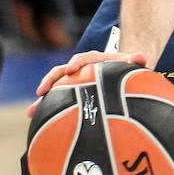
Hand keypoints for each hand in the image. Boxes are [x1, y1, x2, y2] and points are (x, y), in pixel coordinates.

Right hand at [26, 49, 149, 116]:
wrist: (123, 71)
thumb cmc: (127, 69)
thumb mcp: (133, 63)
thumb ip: (137, 59)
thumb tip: (141, 56)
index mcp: (95, 60)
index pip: (84, 58)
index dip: (77, 62)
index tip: (71, 68)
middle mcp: (81, 69)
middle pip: (63, 71)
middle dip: (52, 80)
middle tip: (42, 90)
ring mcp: (75, 81)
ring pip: (56, 86)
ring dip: (44, 96)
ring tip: (31, 110)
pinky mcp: (72, 92)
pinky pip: (57, 98)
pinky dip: (45, 106)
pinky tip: (34, 118)